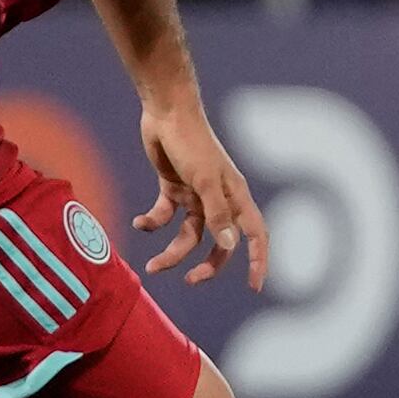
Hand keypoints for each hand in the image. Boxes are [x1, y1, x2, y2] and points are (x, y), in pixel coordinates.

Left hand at [132, 95, 265, 288]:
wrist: (165, 111)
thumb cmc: (192, 142)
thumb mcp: (205, 181)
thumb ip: (217, 214)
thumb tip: (229, 246)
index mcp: (235, 197)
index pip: (255, 234)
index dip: (258, 260)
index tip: (254, 286)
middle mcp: (219, 199)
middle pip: (220, 243)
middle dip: (207, 265)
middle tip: (189, 280)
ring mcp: (196, 195)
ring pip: (188, 235)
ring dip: (172, 252)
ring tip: (151, 267)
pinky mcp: (173, 188)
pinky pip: (165, 216)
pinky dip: (153, 223)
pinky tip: (140, 224)